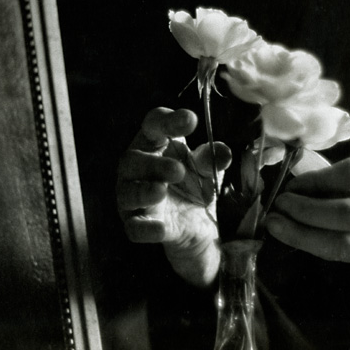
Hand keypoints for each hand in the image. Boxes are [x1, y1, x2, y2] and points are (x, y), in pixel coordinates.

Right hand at [116, 107, 231, 286]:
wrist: (197, 225)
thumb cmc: (193, 183)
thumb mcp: (207, 168)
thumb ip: (212, 158)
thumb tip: (222, 152)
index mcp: (154, 143)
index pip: (153, 124)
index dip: (168, 121)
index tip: (190, 121)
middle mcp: (136, 168)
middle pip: (132, 160)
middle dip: (153, 165)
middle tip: (178, 170)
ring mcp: (133, 198)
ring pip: (127, 193)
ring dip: (143, 192)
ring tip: (161, 191)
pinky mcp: (137, 225)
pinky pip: (134, 227)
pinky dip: (145, 228)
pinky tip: (160, 228)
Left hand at [266, 154, 349, 289]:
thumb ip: (341, 174)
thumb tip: (292, 178)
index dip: (317, 180)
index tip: (292, 183)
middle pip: (349, 212)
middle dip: (307, 209)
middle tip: (280, 204)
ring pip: (343, 241)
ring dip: (302, 233)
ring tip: (276, 223)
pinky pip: (339, 254)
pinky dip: (310, 244)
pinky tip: (290, 235)